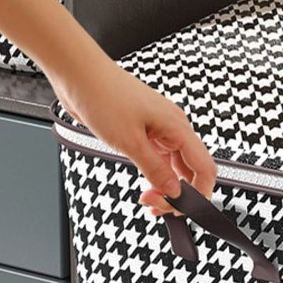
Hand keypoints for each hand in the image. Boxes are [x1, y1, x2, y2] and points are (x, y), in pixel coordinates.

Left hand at [54, 57, 216, 216]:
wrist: (78, 73)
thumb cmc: (102, 95)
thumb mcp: (129, 142)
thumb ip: (155, 170)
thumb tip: (173, 191)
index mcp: (178, 127)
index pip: (204, 168)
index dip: (200, 193)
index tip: (183, 209)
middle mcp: (174, 128)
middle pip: (191, 170)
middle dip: (178, 193)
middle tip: (155, 206)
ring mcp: (160, 129)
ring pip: (175, 166)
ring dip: (165, 185)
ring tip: (147, 199)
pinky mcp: (146, 130)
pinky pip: (161, 158)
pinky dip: (156, 174)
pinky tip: (144, 183)